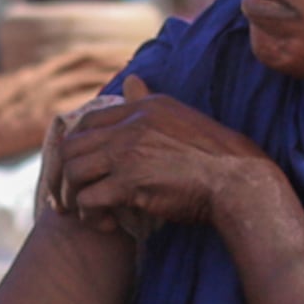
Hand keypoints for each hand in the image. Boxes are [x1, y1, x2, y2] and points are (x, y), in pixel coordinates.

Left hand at [39, 78, 277, 233]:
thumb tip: (130, 79)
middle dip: (64, 176)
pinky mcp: (131, 183)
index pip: (86, 122)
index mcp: (142, 108)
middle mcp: (131, 125)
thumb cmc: (214, 156)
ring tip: (88, 213)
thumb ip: (148, 102)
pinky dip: (90, 216)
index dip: (74, 149)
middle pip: (72, 147)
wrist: (239, 181)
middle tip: (70, 198)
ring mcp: (129, 152)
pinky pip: (89, 200)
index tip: (76, 171)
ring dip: (74, 198)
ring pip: (74, 173)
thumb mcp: (179, 117)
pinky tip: (106, 224)